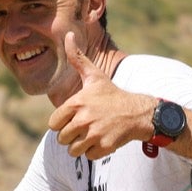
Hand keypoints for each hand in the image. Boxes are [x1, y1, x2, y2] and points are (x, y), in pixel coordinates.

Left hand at [46, 32, 151, 158]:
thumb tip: (68, 34)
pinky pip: (88, 156)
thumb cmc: (111, 93)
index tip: (74, 117)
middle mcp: (84, 119)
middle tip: (85, 126)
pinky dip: (94, 152)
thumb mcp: (94, 76)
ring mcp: (95, 134)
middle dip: (71, 135)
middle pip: (62, 139)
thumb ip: (77, 58)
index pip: (53, 123)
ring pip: (73, 150)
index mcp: (77, 103)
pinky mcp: (105, 147)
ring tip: (92, 134)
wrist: (137, 112)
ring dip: (81, 145)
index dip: (62, 122)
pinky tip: (103, 139)